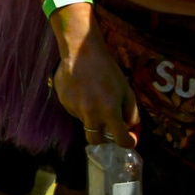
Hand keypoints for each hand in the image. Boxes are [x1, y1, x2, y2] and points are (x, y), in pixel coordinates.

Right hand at [52, 26, 136, 147]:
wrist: (81, 52)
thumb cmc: (107, 69)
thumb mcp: (126, 89)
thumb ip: (131, 112)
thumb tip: (129, 127)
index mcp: (109, 111)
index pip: (121, 140)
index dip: (128, 142)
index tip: (129, 139)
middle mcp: (90, 114)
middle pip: (95, 141)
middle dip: (103, 138)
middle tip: (107, 127)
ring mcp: (74, 109)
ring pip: (84, 123)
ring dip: (91, 118)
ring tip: (92, 97)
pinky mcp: (63, 102)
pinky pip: (74, 112)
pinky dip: (80, 107)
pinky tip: (82, 91)